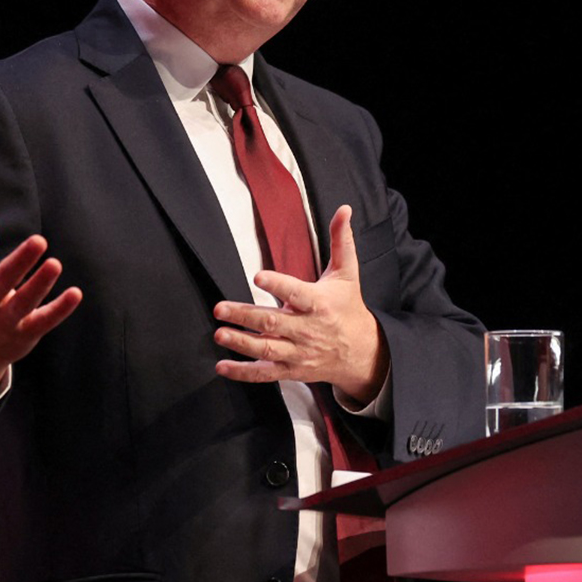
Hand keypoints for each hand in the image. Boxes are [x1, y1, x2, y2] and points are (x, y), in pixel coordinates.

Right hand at [0, 192, 83, 401]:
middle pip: (1, 282)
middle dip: (19, 262)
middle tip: (39, 240)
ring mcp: (4, 320)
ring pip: (23, 302)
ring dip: (40, 284)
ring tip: (56, 263)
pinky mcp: (25, 333)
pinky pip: (44, 321)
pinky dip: (59, 309)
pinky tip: (76, 293)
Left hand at [213, 205, 388, 404]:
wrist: (362, 352)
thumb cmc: (349, 308)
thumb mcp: (348, 273)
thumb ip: (342, 241)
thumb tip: (344, 209)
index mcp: (319, 304)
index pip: (297, 293)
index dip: (277, 285)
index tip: (258, 277)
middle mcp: (308, 330)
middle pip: (272, 323)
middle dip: (245, 316)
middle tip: (220, 308)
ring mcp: (299, 351)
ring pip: (266, 349)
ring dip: (240, 342)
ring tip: (219, 333)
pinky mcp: (292, 369)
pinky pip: (265, 373)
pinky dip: (243, 372)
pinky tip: (222, 366)